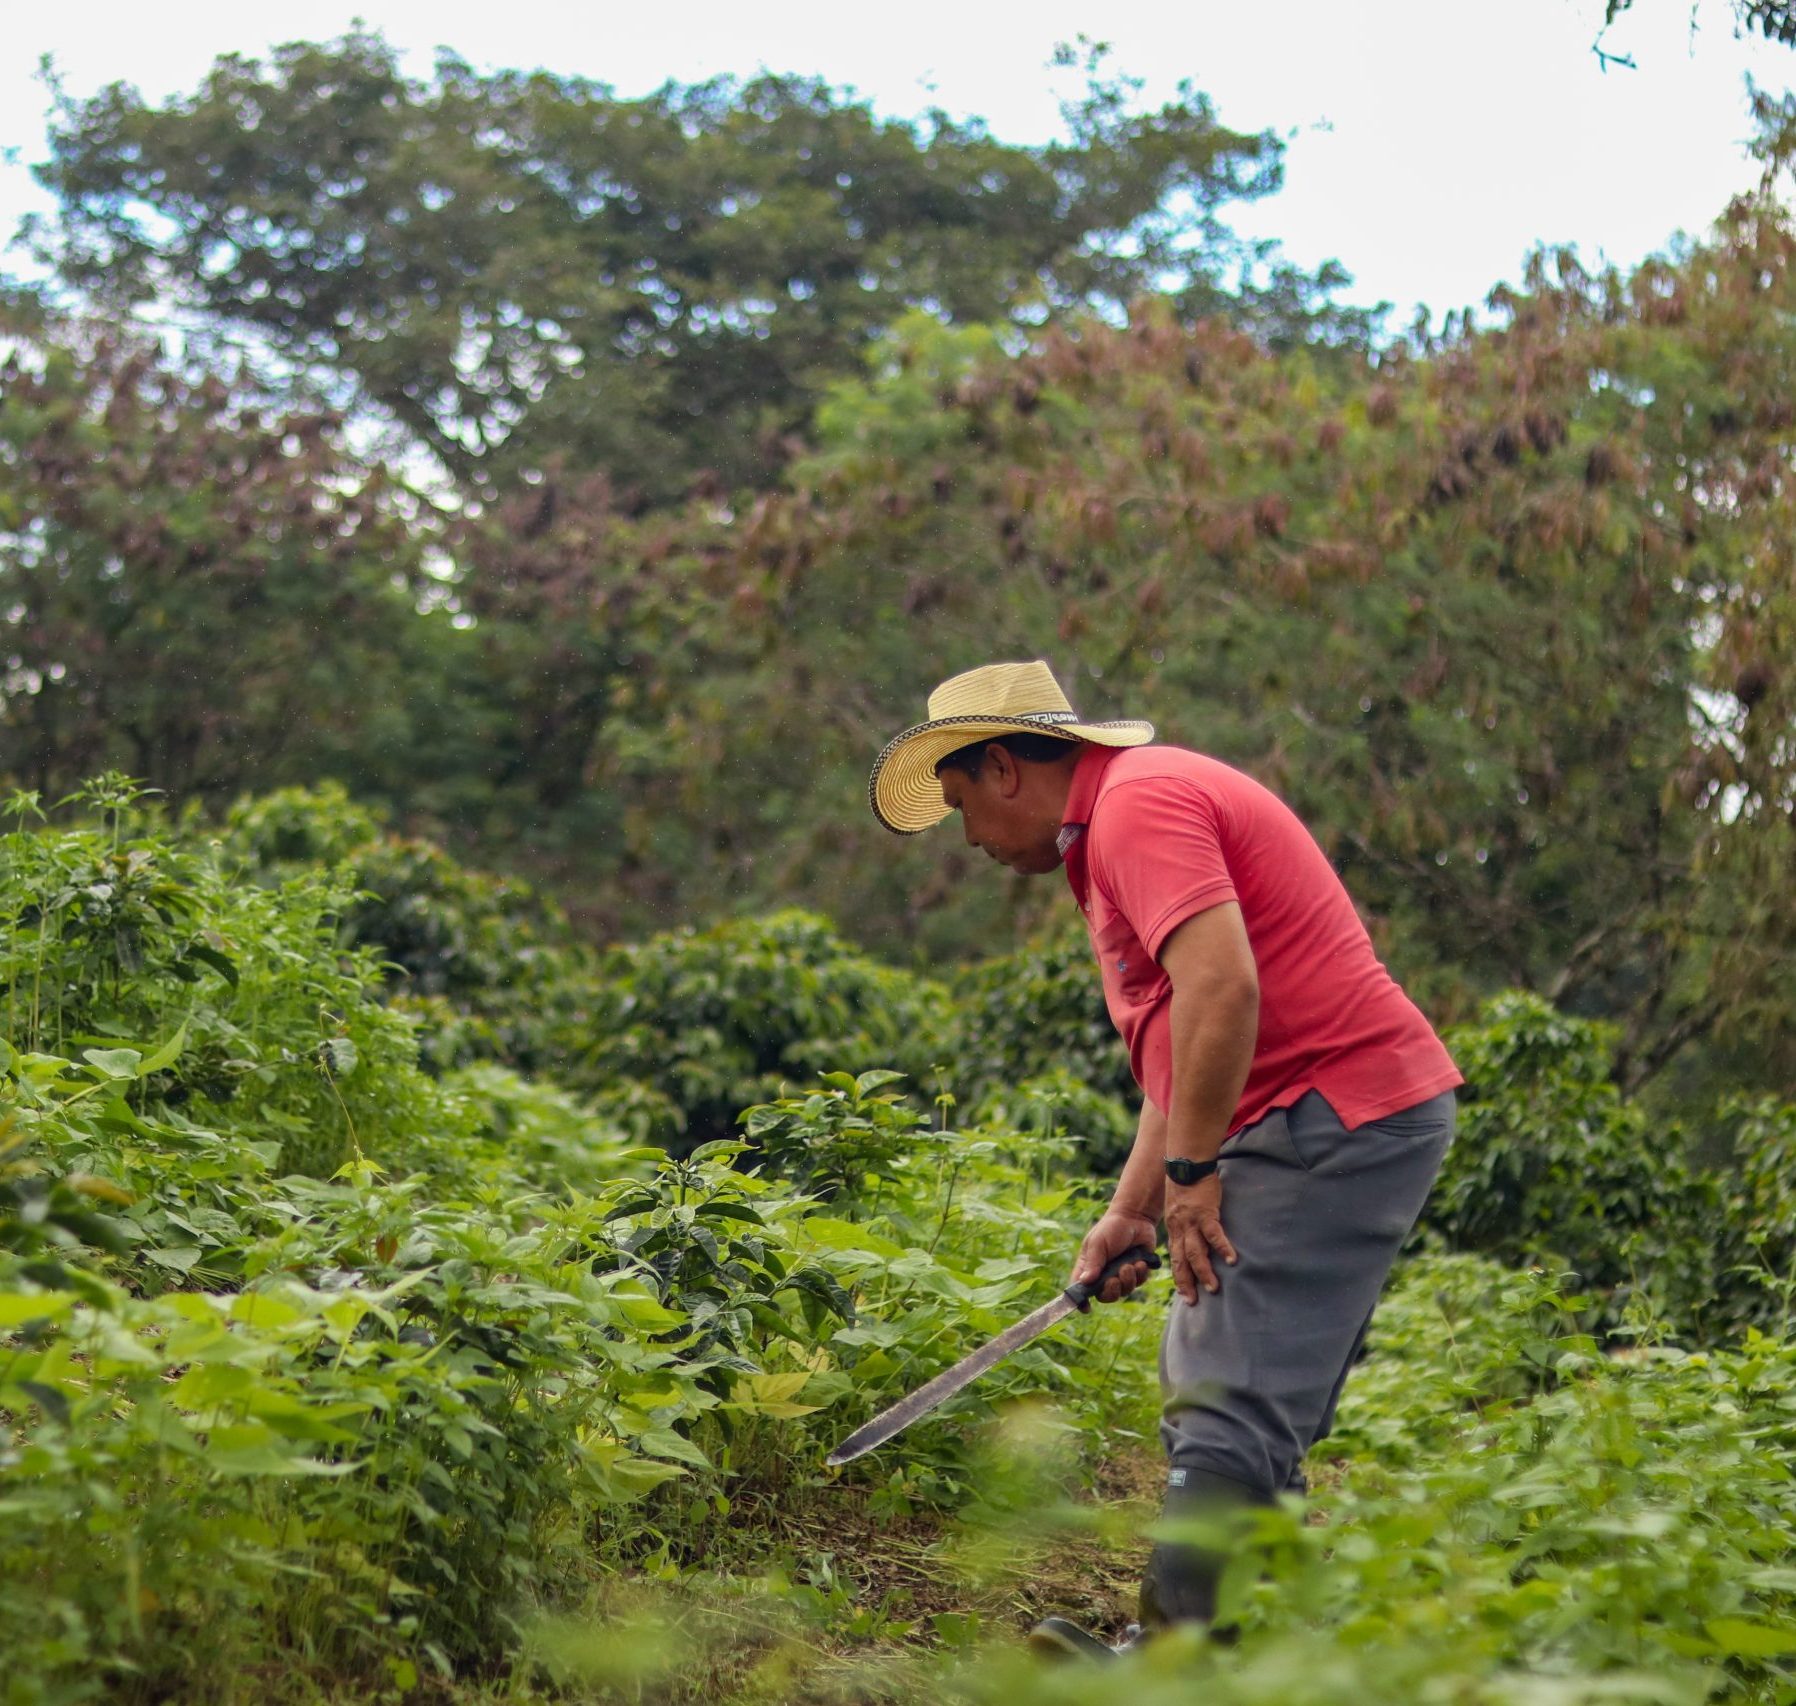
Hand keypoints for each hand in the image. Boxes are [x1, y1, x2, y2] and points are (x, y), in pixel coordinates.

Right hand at [1068, 1209, 1158, 1303]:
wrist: (1136, 1218)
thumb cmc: (1112, 1228)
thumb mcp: (1098, 1243)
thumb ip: (1093, 1263)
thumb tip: (1084, 1282)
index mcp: (1088, 1267)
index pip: (1081, 1288)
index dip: (1081, 1301)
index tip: (1086, 1308)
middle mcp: (1104, 1274)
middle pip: (1105, 1296)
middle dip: (1111, 1290)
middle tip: (1115, 1279)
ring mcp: (1121, 1274)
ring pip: (1124, 1291)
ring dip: (1128, 1279)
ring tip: (1130, 1264)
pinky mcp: (1137, 1272)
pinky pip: (1138, 1283)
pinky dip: (1140, 1274)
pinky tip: (1140, 1261)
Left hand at [1165, 1173, 1235, 1303]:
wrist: (1186, 1163)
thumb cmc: (1185, 1184)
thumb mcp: (1179, 1208)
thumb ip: (1185, 1224)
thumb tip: (1193, 1237)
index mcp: (1174, 1229)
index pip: (1175, 1258)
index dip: (1179, 1277)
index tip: (1184, 1294)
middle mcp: (1180, 1229)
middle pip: (1182, 1261)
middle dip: (1187, 1283)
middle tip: (1193, 1302)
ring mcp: (1191, 1222)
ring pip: (1195, 1252)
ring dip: (1204, 1272)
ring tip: (1213, 1288)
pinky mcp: (1205, 1213)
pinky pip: (1214, 1234)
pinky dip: (1222, 1247)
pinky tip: (1232, 1260)